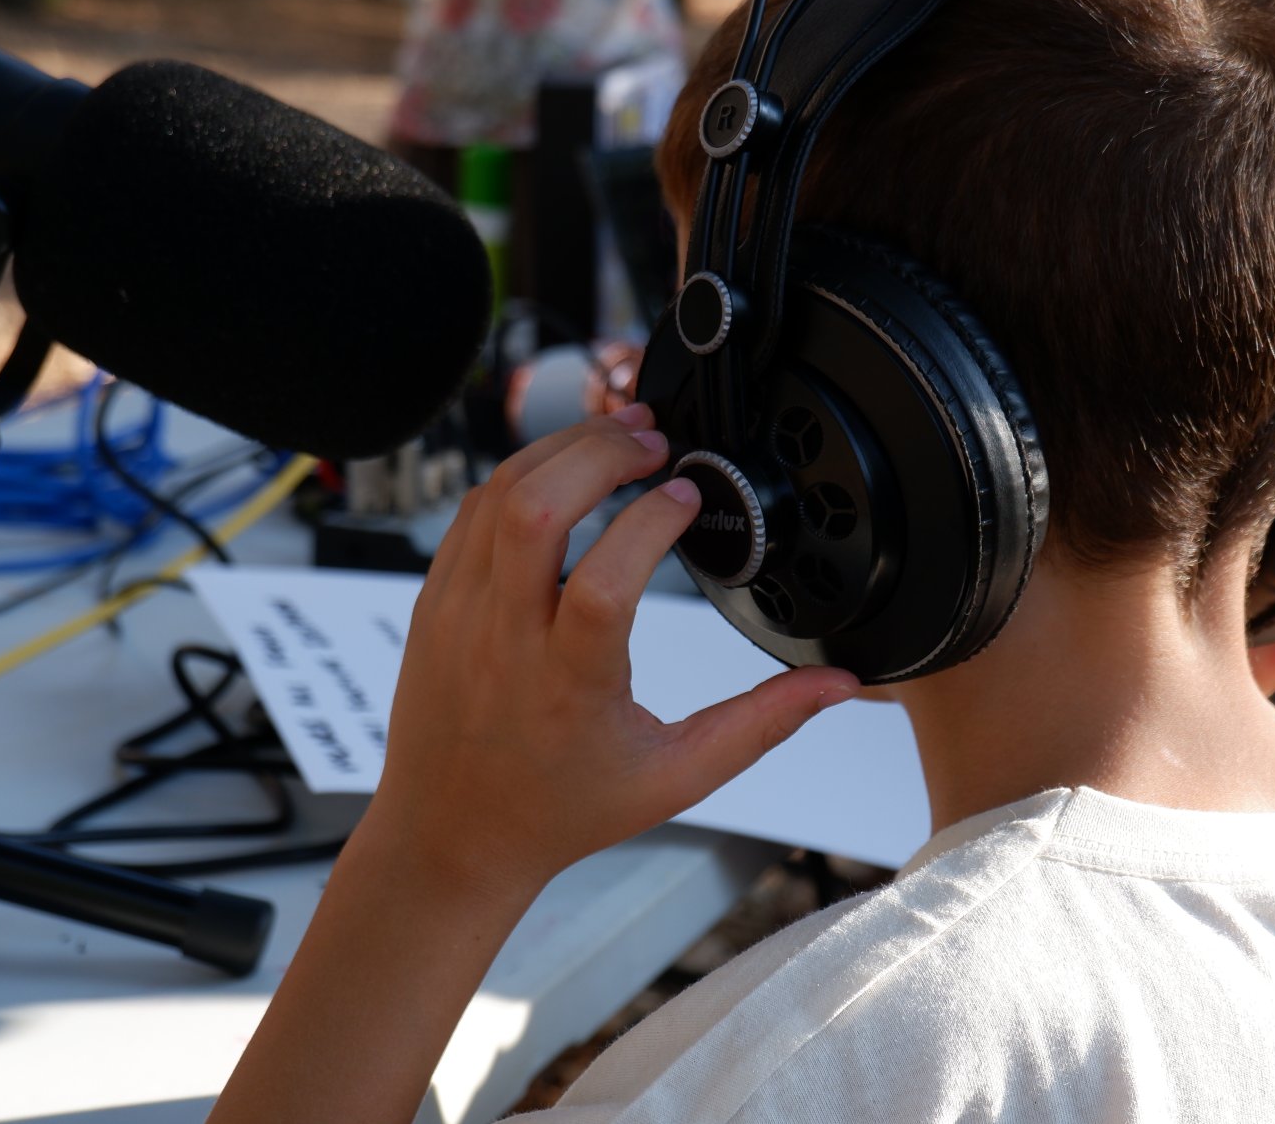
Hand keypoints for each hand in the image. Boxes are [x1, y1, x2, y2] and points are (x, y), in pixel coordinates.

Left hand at [365, 406, 860, 890]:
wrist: (451, 835)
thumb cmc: (563, 809)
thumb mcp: (674, 778)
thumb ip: (760, 725)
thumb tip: (839, 684)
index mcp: (568, 688)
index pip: (605, 584)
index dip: (652, 523)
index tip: (690, 496)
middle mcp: (504, 642)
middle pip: (535, 512)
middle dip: (600, 454)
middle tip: (654, 440)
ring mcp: (459, 614)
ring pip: (499, 496)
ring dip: (562, 449)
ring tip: (619, 439)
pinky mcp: (435, 599)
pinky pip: (471, 512)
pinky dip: (521, 475)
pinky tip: (565, 470)